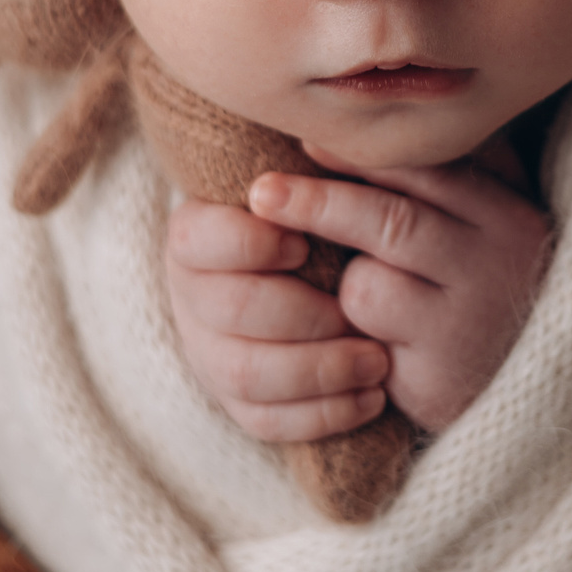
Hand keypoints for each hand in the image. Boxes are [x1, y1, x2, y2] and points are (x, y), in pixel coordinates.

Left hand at [165, 142, 552, 438]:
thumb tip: (351, 126)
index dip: (360, 156)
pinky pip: (360, 343)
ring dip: (347, 280)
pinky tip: (372, 332)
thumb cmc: (493, 282)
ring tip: (366, 286)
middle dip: (319, 204)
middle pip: (391, 223)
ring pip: (368, 286)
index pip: (428, 170)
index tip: (306, 142)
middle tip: (263, 192)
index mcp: (508, 218)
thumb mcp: (492, 220)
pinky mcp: (432, 381)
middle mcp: (492, 271)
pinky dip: (351, 332)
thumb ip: (448, 172)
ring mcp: (463, 330)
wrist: (536, 383)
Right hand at [165, 197, 390, 442]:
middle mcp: (192, 296)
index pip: (198, 239)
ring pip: (245, 374)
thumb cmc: (315, 217)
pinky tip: (373, 398)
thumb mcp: (308, 189)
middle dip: (301, 313)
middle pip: (229, 311)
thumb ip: (312, 178)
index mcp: (196, 234)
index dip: (250, 245)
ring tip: (379, 360)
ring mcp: (209, 353)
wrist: (315, 274)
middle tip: (357, 311)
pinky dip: (323, 415)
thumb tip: (326, 150)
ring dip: (319, 369)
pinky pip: (267, 422)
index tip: (303, 243)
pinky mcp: (236, 402)